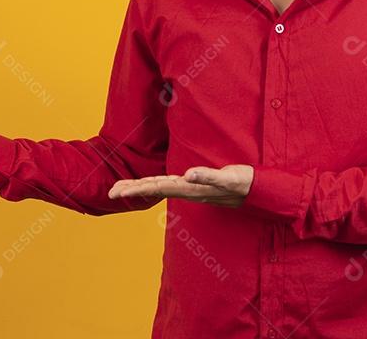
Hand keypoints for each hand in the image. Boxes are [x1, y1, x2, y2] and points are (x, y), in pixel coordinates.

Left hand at [108, 164, 253, 207]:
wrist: (257, 191)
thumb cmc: (242, 183)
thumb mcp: (227, 178)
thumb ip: (208, 176)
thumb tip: (188, 174)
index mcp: (189, 188)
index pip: (157, 187)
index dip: (136, 188)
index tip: (116, 192)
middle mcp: (187, 189)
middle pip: (154, 188)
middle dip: (132, 189)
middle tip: (110, 191)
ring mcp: (191, 188)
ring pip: (160, 187)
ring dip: (141, 187)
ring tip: (123, 189)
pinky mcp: (196, 184)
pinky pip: (171, 184)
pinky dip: (157, 183)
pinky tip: (149, 185)